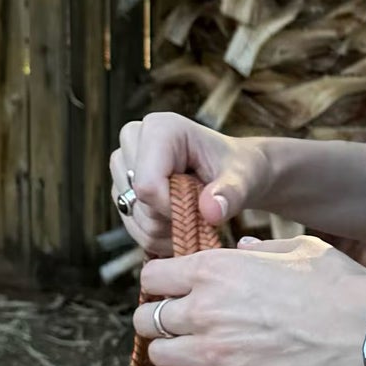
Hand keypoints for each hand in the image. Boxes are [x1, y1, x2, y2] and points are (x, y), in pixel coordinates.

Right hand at [109, 112, 279, 257]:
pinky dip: (156, 236)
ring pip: (131, 217)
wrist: (234, 174)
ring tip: (192, 218)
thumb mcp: (243, 180)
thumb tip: (211, 212)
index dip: (172, 209)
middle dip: (169, 219)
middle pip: (136, 201)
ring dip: (164, 231)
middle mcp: (134, 140)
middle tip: (199, 211)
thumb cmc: (238, 170)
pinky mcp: (122, 186)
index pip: (147, 185)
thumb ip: (231, 194)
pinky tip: (179, 225)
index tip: (200, 210)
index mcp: (160, 129)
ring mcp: (123, 164)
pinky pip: (131, 226)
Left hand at [135, 234, 365, 365]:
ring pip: (158, 356)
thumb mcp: (293, 248)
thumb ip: (256, 251)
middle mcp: (205, 308)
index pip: (152, 276)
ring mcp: (215, 351)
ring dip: (169, 355)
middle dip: (156, 321)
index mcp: (214, 268)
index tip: (172, 293)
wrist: (364, 328)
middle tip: (176, 327)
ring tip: (186, 356)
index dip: (160, 284)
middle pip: (147, 318)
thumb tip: (241, 252)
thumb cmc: (335, 284)